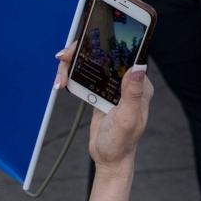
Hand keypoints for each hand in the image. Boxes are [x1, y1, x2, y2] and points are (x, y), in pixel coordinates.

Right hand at [55, 43, 152, 176]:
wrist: (109, 158)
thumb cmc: (121, 142)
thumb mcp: (127, 118)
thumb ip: (133, 93)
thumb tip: (139, 67)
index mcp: (139, 84)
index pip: (123, 54)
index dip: (106, 44)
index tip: (87, 42)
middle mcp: (127, 81)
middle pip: (103, 54)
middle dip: (81, 52)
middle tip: (64, 58)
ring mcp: (112, 85)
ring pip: (91, 63)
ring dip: (73, 65)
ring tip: (61, 77)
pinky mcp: (100, 91)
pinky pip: (85, 75)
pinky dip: (71, 75)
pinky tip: (63, 81)